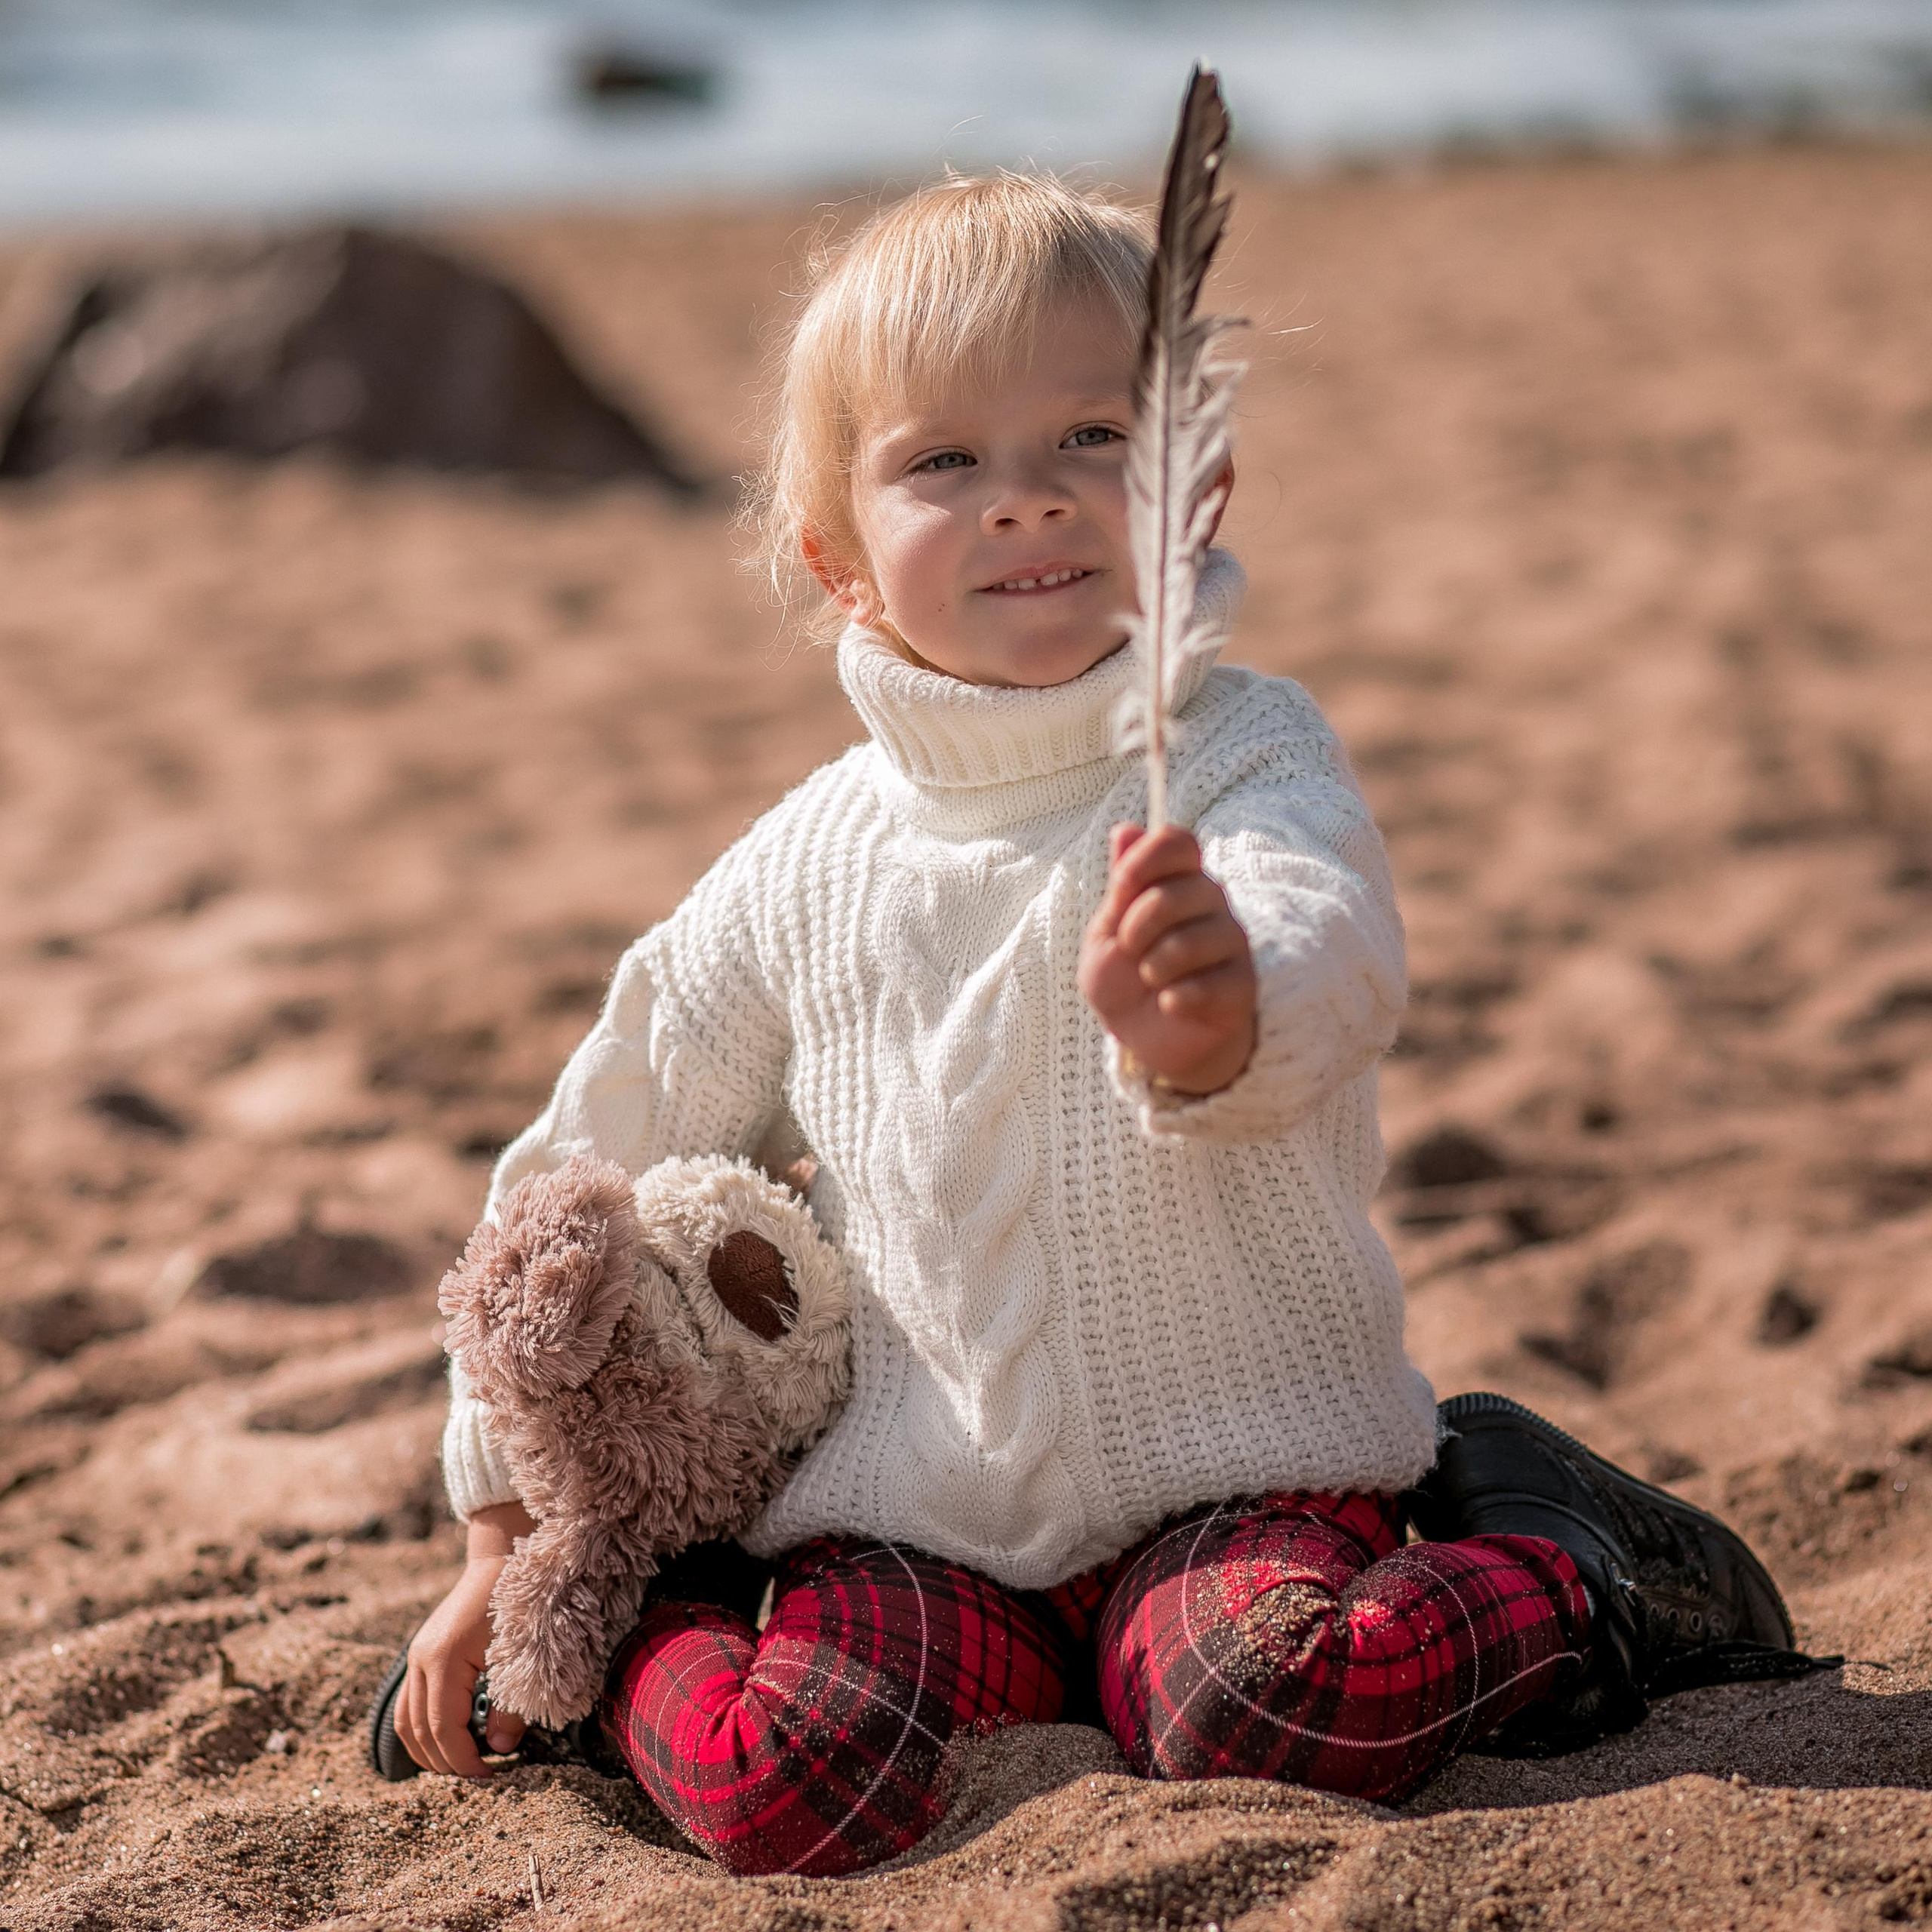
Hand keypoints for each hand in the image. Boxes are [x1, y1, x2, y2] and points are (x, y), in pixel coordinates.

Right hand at [395, 1502, 533, 1775]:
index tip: (489, 1777)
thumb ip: (513, 1704)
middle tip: (477, 1777)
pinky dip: (424, 1727)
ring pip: (406, 1719)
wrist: (502, 1557)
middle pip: (417, 1731)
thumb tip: (500, 1749)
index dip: (463, 1762)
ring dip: (429, 1748)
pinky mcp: (422, 1653)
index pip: (442, 1730)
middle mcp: (421, 1660)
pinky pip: (411, 1703)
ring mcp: (416, 1655)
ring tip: (462, 1764)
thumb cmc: (517, 1602)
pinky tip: (450, 1738)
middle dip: (444, 1761)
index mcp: (443, 1661)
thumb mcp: (521, 1654)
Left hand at [1079, 823, 1257, 1095]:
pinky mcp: (1243, 987)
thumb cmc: (1124, 980)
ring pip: (1192, 941)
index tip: (1121, 888)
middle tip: (1131, 950)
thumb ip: (1120, 886)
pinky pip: (1209, 985)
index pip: (1178, 842)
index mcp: (1178, 882)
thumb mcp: (1105, 933)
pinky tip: (1171, 1004)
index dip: (1145, 860)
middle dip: (1137, 926)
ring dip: (1154, 967)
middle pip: (1182, 890)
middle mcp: (1212, 905)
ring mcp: (1232, 944)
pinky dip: (1175, 999)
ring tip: (1153, 980)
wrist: (1146, 1038)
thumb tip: (1125, 830)